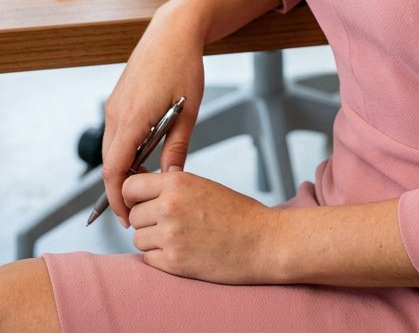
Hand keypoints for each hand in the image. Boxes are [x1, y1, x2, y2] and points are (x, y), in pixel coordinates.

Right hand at [101, 9, 205, 224]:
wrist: (174, 30)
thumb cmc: (184, 65)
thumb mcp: (188, 110)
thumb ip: (177, 147)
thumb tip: (171, 178)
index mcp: (132, 118)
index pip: (114, 171)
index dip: (117, 198)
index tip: (127, 217)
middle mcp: (116, 113)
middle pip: (109, 164)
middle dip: (120, 189)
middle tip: (140, 207)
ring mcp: (114, 104)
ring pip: (110, 149)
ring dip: (123, 169)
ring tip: (146, 182)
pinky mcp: (117, 98)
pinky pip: (114, 133)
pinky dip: (124, 150)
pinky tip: (145, 154)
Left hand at [124, 171, 279, 282]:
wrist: (262, 241)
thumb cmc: (237, 213)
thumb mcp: (202, 186)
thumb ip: (171, 188)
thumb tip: (140, 194)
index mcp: (178, 182)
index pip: (130, 186)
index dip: (134, 196)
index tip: (141, 202)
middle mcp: (170, 206)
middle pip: (134, 215)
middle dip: (147, 220)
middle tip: (169, 223)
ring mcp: (170, 235)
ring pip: (138, 239)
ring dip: (153, 240)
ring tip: (180, 237)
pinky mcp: (173, 262)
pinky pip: (148, 259)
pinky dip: (160, 258)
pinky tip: (182, 251)